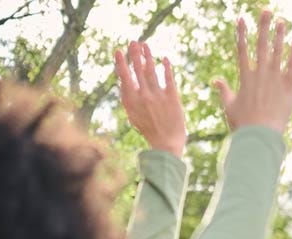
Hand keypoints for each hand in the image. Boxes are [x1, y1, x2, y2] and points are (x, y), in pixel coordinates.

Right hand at [114, 42, 186, 156]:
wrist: (166, 144)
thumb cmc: (149, 130)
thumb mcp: (133, 115)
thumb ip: (129, 98)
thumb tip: (124, 81)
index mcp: (131, 101)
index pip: (124, 77)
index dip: (122, 63)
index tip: (119, 51)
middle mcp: (143, 96)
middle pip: (138, 70)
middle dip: (135, 54)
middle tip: (134, 41)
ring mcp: (158, 96)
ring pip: (152, 71)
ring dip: (148, 56)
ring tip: (146, 45)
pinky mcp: (172, 98)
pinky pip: (169, 78)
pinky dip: (166, 68)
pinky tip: (164, 58)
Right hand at [214, 11, 291, 133]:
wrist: (261, 136)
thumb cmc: (243, 124)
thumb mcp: (229, 106)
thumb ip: (223, 90)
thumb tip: (215, 79)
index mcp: (245, 76)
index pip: (242, 49)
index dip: (241, 33)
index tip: (241, 18)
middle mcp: (261, 73)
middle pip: (262, 44)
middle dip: (264, 25)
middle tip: (266, 10)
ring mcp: (276, 78)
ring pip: (278, 51)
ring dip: (280, 35)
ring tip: (282, 21)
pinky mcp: (289, 86)